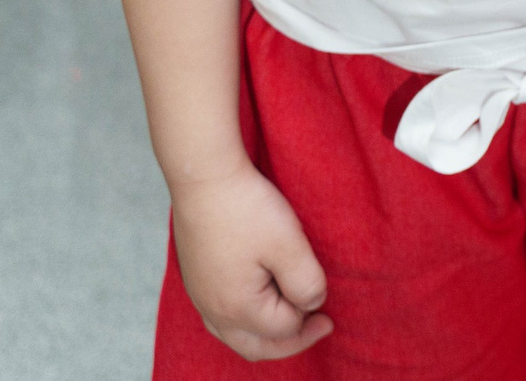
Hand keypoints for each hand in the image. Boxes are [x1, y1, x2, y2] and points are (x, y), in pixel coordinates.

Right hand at [169, 166, 331, 359]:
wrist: (205, 179)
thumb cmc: (247, 209)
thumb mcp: (290, 246)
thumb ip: (306, 284)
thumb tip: (312, 305)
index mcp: (237, 308)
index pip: (284, 329)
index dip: (310, 316)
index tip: (328, 302)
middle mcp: (213, 311)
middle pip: (256, 347)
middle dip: (291, 342)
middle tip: (321, 327)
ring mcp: (200, 297)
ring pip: (235, 335)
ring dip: (267, 334)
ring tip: (294, 320)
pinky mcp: (196, 280)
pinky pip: (221, 317)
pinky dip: (246, 320)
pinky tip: (260, 304)